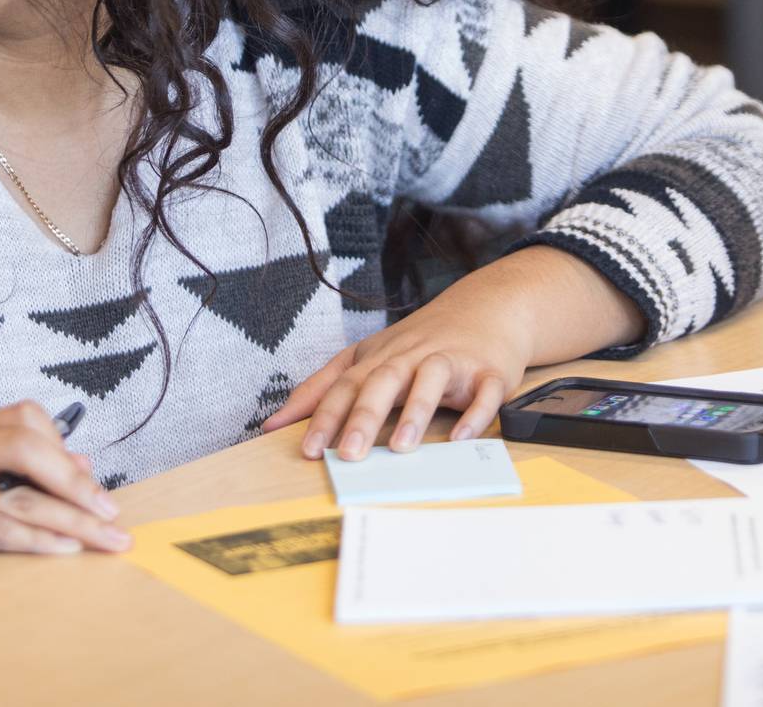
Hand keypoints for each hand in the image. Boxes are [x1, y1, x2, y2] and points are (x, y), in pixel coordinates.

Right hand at [0, 401, 128, 563]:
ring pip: (19, 497)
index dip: (63, 446)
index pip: (24, 418)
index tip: (93, 485)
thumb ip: (40, 477)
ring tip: (105, 537)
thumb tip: (85, 464)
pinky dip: (40, 540)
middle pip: (22, 447)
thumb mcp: (2, 495)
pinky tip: (68, 548)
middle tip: (110, 511)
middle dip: (73, 481)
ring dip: (72, 519)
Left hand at [261, 276, 535, 460]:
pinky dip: (474, 415)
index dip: (324, 416)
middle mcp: (411, 356)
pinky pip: (483, 392)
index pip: (346, 384)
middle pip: (383, 381)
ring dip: (416, 412)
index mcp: (380, 357)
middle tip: (348, 454)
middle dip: (364, 417)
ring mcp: (451, 360)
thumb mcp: (368, 357)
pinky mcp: (488, 371)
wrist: (489, 307)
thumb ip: (322, 389)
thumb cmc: (421, 342)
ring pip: (430, 380)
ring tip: (401, 448)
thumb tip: (273, 423)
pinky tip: (462, 438)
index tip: (306, 449)